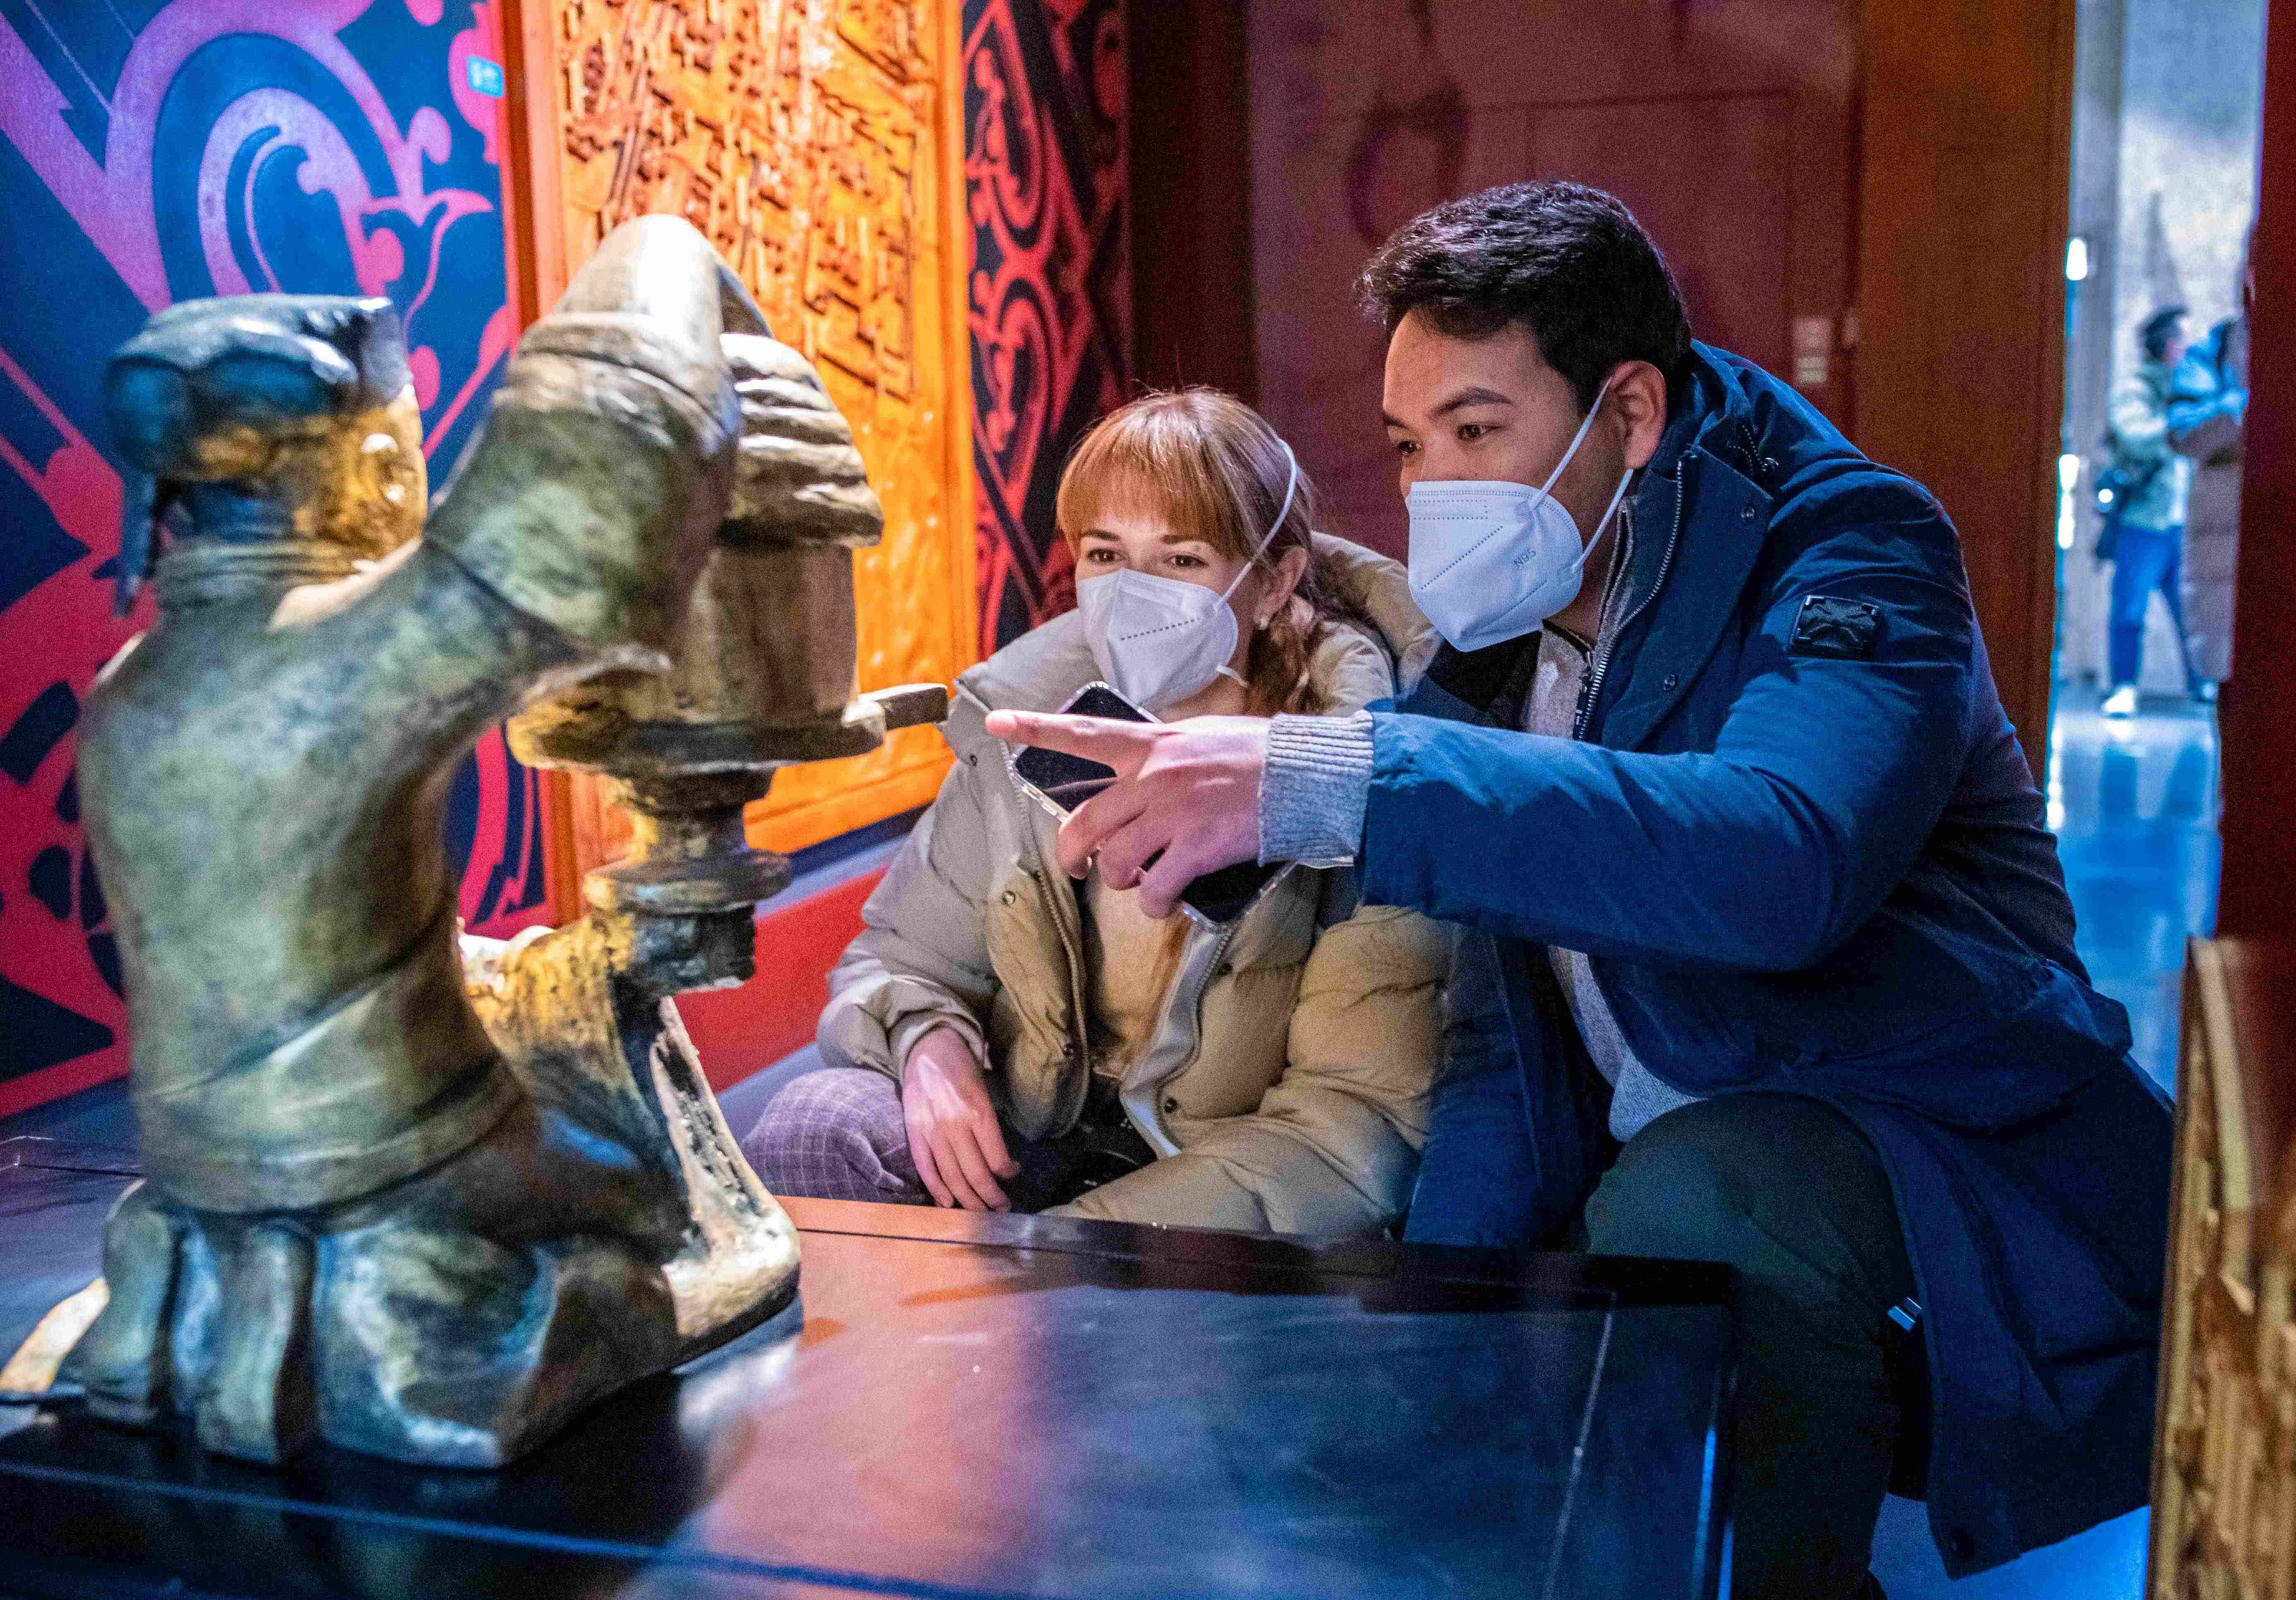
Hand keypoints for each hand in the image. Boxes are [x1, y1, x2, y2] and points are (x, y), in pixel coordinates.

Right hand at [901, 1027, 1019, 1209]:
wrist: (928, 1048)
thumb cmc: (962, 1069)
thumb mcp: (984, 1092)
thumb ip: (989, 1126)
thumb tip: (1001, 1161)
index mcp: (977, 1111)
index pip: (996, 1157)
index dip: (1007, 1174)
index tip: (1012, 1176)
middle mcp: (954, 1124)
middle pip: (975, 1173)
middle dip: (991, 1197)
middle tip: (1001, 1208)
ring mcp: (931, 1130)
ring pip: (951, 1176)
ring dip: (969, 1199)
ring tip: (981, 1212)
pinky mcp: (914, 1132)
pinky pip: (925, 1167)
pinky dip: (936, 1188)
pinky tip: (948, 1203)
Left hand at [983, 711, 1266, 918]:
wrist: (1304, 775)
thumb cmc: (1258, 756)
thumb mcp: (1201, 738)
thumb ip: (1163, 755)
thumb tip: (1142, 773)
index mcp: (1152, 745)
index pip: (1082, 733)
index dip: (1034, 728)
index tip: (996, 723)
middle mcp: (1153, 777)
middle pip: (1084, 823)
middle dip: (1073, 854)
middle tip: (1079, 867)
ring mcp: (1172, 813)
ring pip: (1115, 862)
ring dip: (1121, 882)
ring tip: (1144, 884)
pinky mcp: (1196, 847)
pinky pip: (1154, 889)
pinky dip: (1155, 904)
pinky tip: (1166, 902)